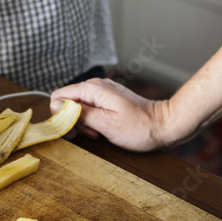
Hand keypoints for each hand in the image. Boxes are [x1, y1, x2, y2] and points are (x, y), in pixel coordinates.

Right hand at [50, 78, 171, 151]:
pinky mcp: (108, 100)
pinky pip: (90, 109)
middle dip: (72, 121)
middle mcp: (95, 86)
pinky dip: (92, 121)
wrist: (164, 125)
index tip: (74, 131)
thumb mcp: (106, 124)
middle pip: (66, 102)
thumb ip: (79, 113)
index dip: (60, 116)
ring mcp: (102, 92)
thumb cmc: (138, 128)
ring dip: (83, 123)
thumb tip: (57, 105)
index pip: (58, 96)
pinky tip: (103, 129)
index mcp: (92, 89)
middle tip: (89, 134)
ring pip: (77, 107)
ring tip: (98, 133)